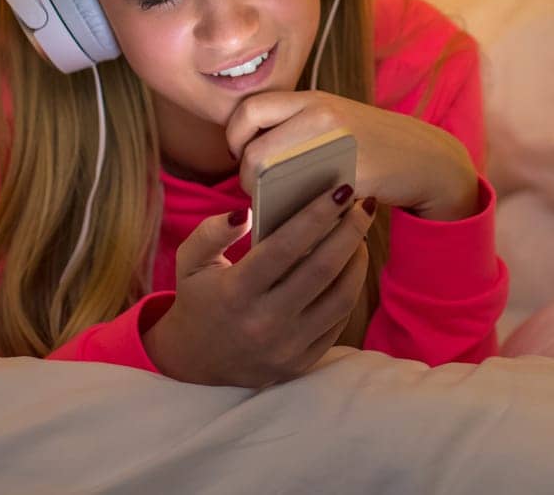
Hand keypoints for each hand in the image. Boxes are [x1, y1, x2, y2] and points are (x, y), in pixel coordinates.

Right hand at [141, 187, 374, 386]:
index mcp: (236, 293)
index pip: (285, 247)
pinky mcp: (301, 362)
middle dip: (350, 231)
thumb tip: (243, 212)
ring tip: (359, 233)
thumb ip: (211, 232)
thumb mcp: (190, 262)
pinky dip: (350, 288)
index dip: (317, 216)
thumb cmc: (199, 300)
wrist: (198, 364)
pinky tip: (351, 265)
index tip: (340, 190)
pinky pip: (339, 321)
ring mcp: (286, 347)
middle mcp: (264, 322)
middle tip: (363, 204)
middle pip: (322, 270)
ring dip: (358, 260)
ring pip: (340, 298)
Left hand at [225, 91, 478, 221]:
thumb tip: (250, 156)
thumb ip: (297, 126)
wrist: (426, 160)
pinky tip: (301, 213)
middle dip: (248, 175)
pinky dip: (293, 210)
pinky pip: (304, 198)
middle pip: (254, 149)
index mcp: (313, 100)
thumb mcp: (335, 119)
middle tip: (258, 187)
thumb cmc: (373, 145)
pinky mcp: (351, 176)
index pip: (249, 110)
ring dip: (265, 194)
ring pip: (273, 174)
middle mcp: (321, 116)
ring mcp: (336, 146)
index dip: (235, 137)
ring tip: (275, 201)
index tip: (243, 155)